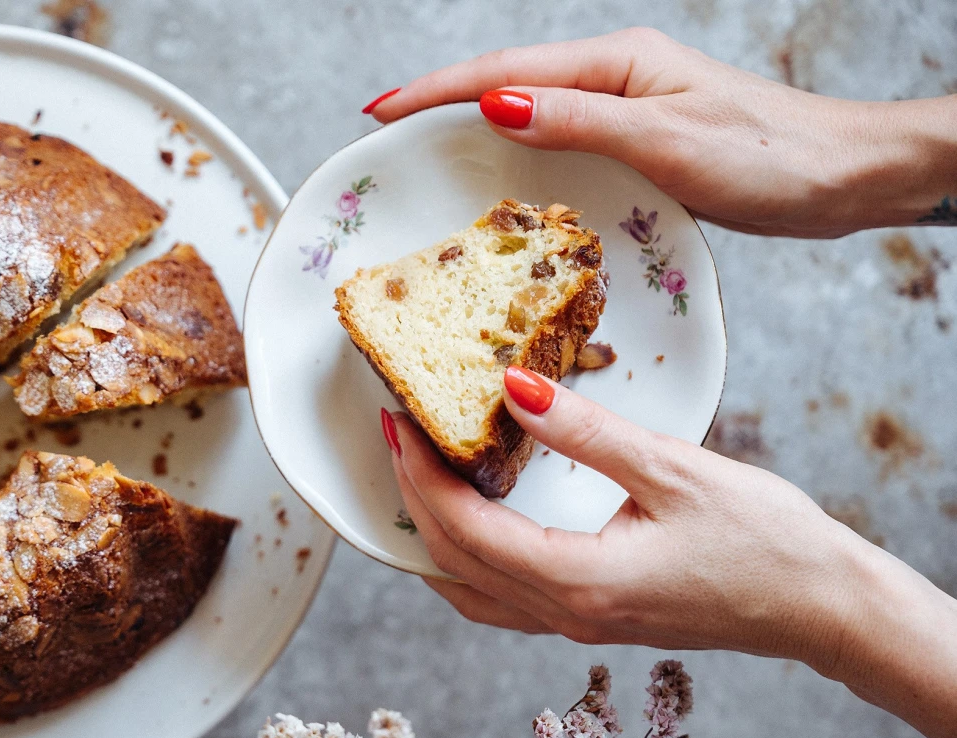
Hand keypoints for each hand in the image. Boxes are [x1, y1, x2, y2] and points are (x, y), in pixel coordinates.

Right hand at [365, 28, 956, 236]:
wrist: (845, 177)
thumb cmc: (771, 156)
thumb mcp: (667, 141)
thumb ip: (579, 122)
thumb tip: (496, 106)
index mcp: (615, 64)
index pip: (503, 73)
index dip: (436, 91)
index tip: (381, 112)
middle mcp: (614, 79)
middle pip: (507, 87)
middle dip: (440, 107)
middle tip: (383, 138)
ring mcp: (626, 111)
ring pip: (531, 117)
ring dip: (473, 134)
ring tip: (420, 161)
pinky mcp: (639, 145)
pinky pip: (560, 146)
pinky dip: (518, 161)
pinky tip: (502, 186)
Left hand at [383, 366, 956, 737]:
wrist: (823, 605)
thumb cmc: (765, 541)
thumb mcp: (672, 468)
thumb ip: (584, 431)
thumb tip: (511, 388)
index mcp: (578, 582)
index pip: (463, 529)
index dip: (419, 474)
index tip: (396, 422)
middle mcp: (566, 615)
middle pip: (453, 563)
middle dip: (411, 498)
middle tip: (393, 435)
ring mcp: (578, 625)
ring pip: (470, 591)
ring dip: (431, 535)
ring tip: (415, 474)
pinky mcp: (594, 618)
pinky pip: (502, 598)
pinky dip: (467, 559)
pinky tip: (469, 520)